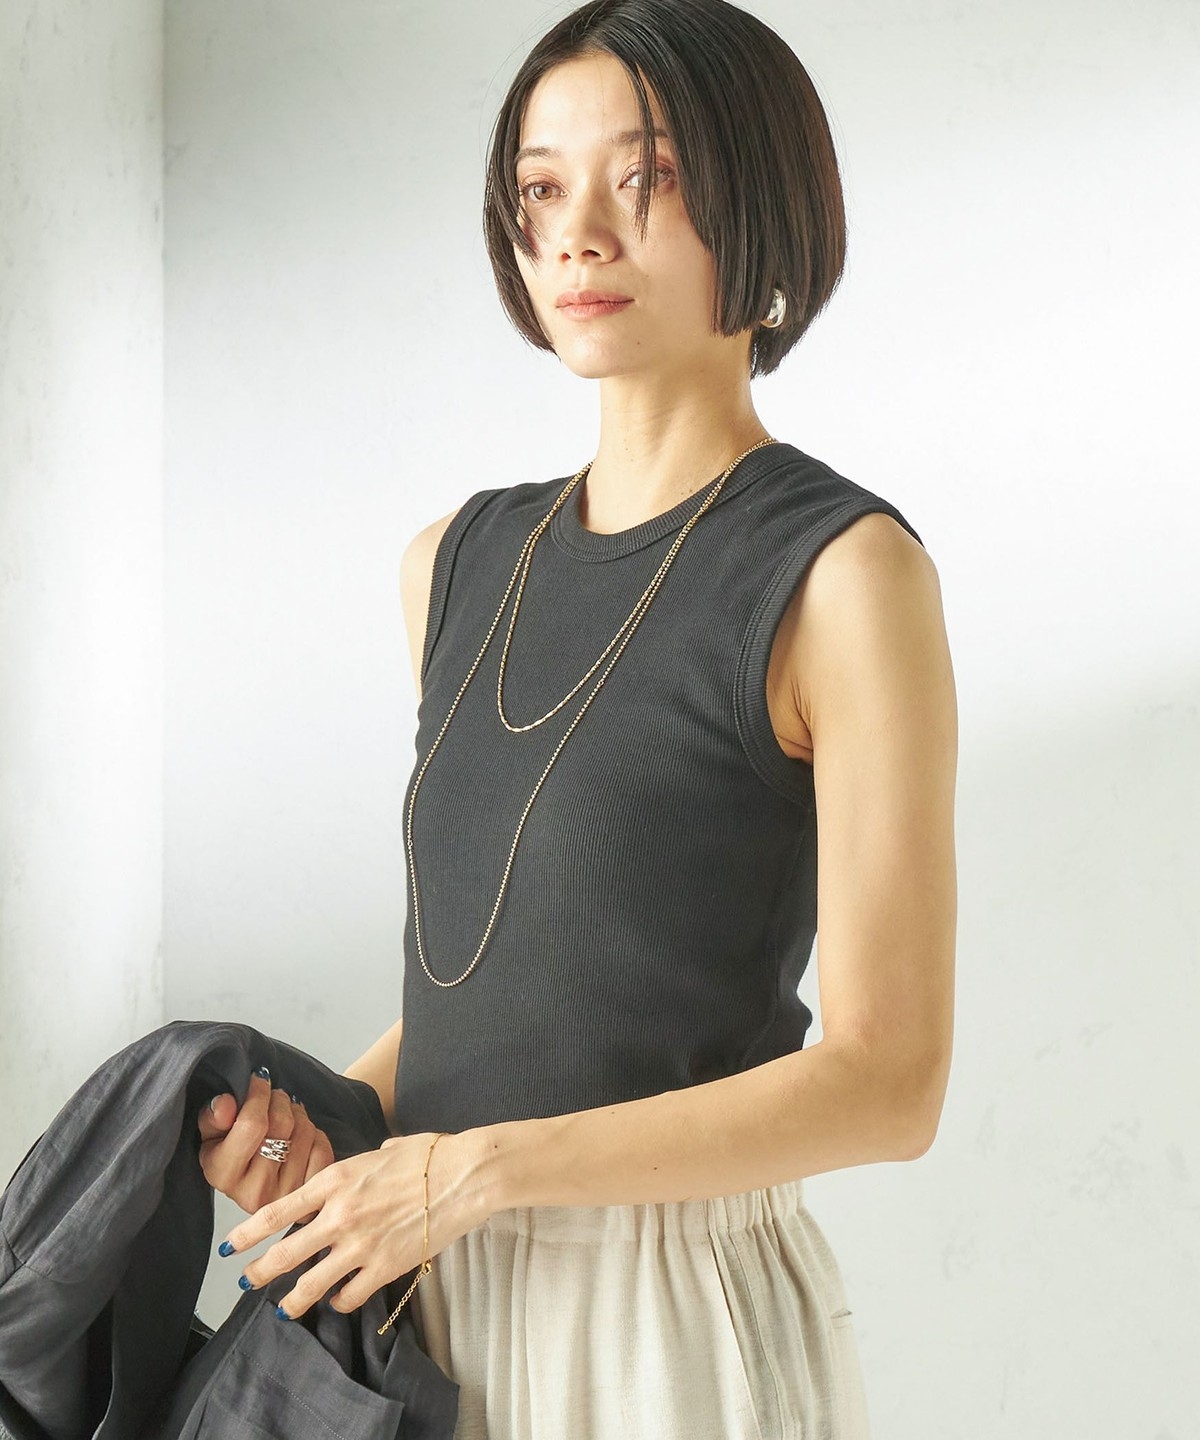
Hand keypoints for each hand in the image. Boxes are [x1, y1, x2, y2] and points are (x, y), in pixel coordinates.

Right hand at [197, 1067, 334, 1215]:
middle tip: (274, 1098)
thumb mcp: (213, 1136)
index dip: (258, 1094)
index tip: (259, 1081)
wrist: (257, 1184)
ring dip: (297, 1114)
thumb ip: (213, 1117)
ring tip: (287, 1116)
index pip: (251, 1125)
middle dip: (279, 1100)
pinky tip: (300, 1137)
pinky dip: (315, 1134)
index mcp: (223, 1175)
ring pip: (304, 1131)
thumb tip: (225, 1102)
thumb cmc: (235, 1154)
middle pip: (281, 1123)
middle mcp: (253, 1192)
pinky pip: (322, 1147)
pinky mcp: (310, 1191)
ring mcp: (285, 1195)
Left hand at [217, 1130, 484, 1320]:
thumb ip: (359, 1167)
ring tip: (282, 1310)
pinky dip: (340, 1301)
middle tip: (245, 1282)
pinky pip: (350, 1296)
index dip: (248, 1232)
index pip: (278, 1211)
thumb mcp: (382, 1150)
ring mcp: (361, 1245)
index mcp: (335, 1180)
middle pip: (285, 1254)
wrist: (464, 1175)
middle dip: (259, 1272)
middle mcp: (339, 1215)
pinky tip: (338, 1301)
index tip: (230, 1246)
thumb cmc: (429, 1154)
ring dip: (292, 1301)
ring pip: (311, 1285)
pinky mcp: (385, 1267)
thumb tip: (358, 1174)